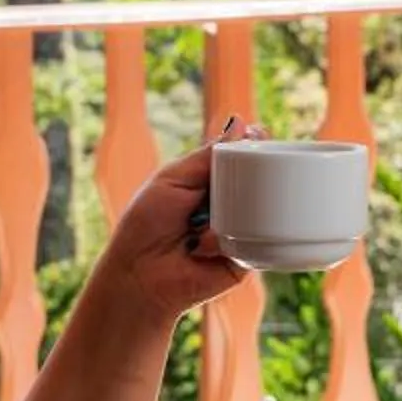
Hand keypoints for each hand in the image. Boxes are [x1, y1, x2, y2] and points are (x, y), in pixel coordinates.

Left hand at [97, 147, 248, 325]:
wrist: (140, 276)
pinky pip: (257, 239)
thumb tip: (240, 125)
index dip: (253, 145)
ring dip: (235, 212)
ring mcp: (241, 229)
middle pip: (258, 179)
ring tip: (198, 229)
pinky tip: (203, 247)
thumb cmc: (146, 225)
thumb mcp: (173, 179)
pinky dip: (231, 239)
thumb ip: (207, 156)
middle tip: (239, 177)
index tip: (260, 134)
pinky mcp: (248, 256)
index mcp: (210, 183)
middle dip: (255, 174)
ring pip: (260, 208)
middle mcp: (229, 204)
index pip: (240, 158)